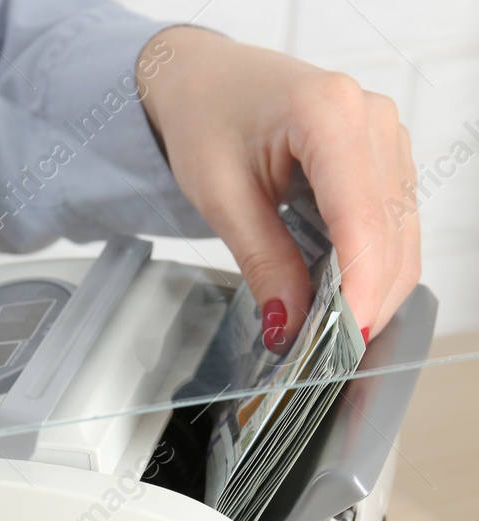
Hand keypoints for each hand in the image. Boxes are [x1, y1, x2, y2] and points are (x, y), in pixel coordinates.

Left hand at [138, 26, 418, 344]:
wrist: (206, 80)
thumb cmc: (206, 120)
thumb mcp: (220, 196)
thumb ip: (262, 260)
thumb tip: (291, 323)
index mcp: (328, 114)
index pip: (361, 218)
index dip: (360, 286)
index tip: (345, 338)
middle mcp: (372, 119)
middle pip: (392, 231)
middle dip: (367, 296)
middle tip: (328, 351)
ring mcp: (387, 135)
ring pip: (402, 233)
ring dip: (374, 286)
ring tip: (330, 329)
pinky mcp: (385, 156)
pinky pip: (394, 222)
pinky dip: (371, 264)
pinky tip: (339, 294)